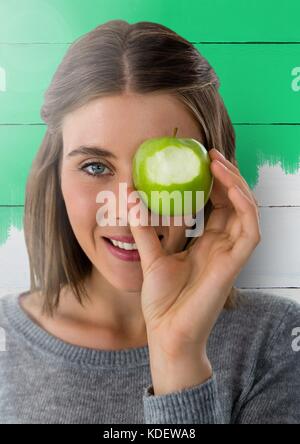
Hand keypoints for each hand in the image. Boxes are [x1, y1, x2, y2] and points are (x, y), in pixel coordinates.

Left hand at [129, 148, 260, 373]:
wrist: (166, 332)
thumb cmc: (162, 301)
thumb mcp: (150, 256)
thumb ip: (144, 228)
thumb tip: (132, 196)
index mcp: (206, 243)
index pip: (217, 205)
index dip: (214, 182)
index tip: (200, 160)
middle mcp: (222, 245)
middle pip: (234, 203)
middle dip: (226, 177)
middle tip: (211, 154)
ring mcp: (230, 254)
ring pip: (247, 211)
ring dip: (237, 185)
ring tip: (219, 163)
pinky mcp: (235, 264)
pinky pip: (251, 230)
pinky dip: (245, 207)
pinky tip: (231, 188)